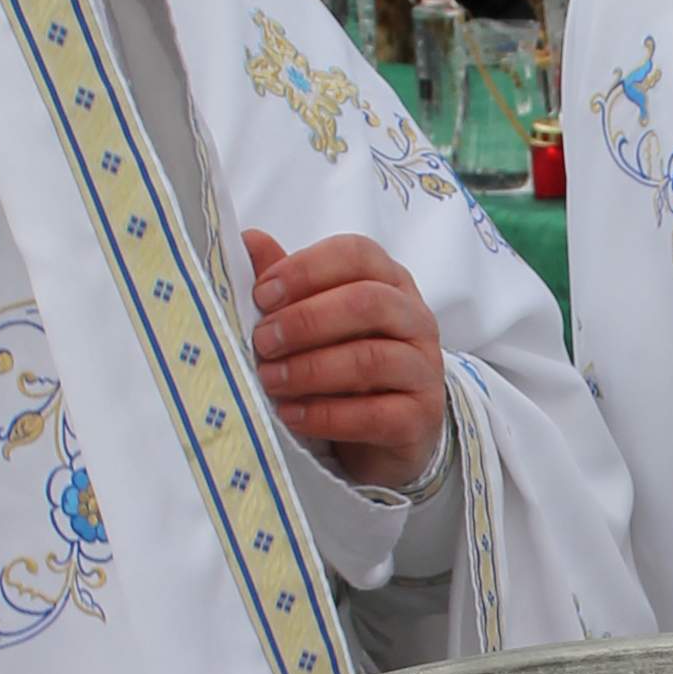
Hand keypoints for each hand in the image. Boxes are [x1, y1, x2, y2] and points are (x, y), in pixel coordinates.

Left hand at [246, 227, 447, 489]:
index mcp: (389, 282)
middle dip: (306, 320)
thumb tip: (250, 239)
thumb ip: (289, 284)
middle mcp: (415, 318)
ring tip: (269, 380)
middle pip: (368, 302)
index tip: (262, 295)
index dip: (306, 269)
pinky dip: (326, 415)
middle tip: (263, 342)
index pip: (357, 254)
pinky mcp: (419, 417)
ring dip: (310, 370)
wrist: (386, 434)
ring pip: (371, 360)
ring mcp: (423, 369)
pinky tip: (291, 415)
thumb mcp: (318, 320)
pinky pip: (375, 414)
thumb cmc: (346, 364)